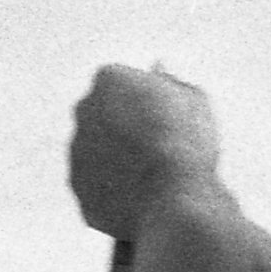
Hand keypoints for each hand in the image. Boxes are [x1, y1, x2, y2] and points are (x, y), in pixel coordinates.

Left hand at [67, 61, 223, 241]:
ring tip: (151, 177)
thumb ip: (171, 83)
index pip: (121, 82)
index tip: (163, 116)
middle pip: (102, 115)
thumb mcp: (194, 101)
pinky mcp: (79, 189)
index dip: (144, 101)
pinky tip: (141, 198)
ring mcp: (76, 152)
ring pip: (95, 152)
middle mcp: (83, 111)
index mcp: (109, 80)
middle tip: (155, 146)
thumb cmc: (187, 145)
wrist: (172, 199)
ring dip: (116, 160)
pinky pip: (95, 187)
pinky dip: (113, 192)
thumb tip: (160, 72)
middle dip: (123, 127)